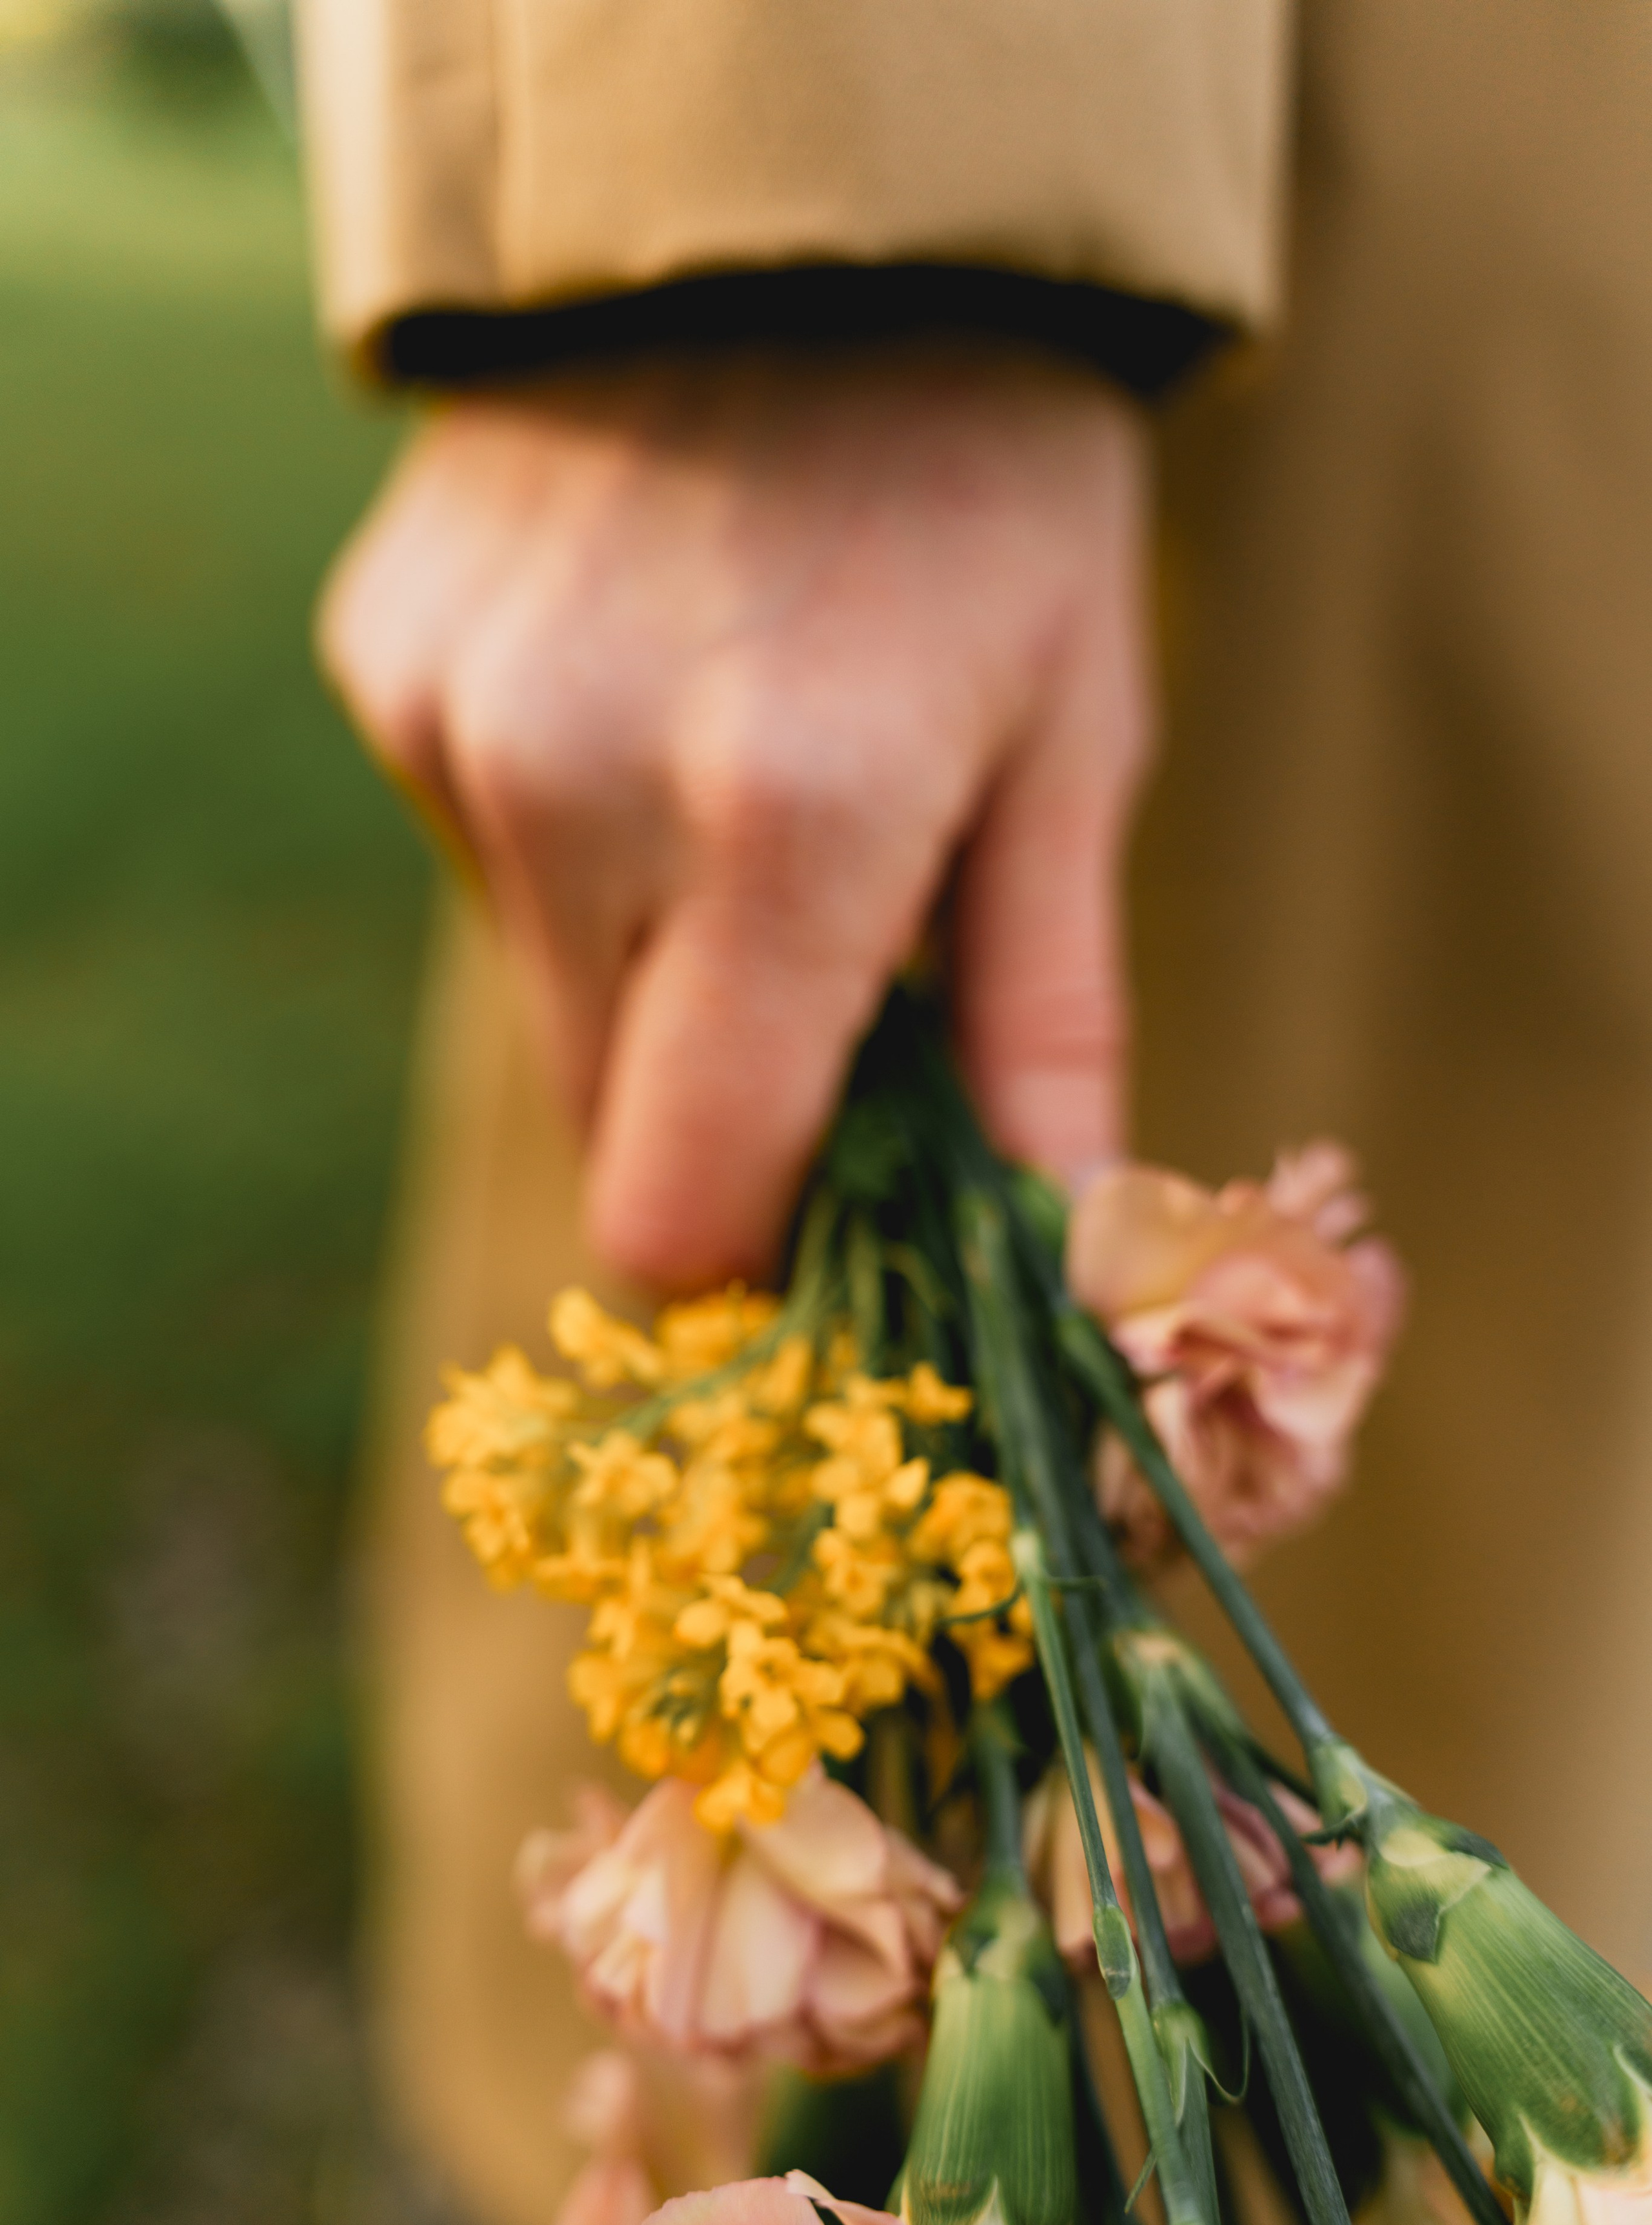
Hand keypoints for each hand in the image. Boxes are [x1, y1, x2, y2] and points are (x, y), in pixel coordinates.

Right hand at [319, 343, 1154, 1288]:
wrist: (792, 207)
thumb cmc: (989, 484)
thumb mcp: (1076, 734)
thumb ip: (1046, 1013)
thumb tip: (1053, 1249)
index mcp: (792, 819)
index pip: (686, 1200)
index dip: (755, 1257)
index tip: (831, 1225)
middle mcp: (580, 785)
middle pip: (609, 1127)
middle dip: (722, 1111)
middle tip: (832, 990)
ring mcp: (455, 721)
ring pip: (545, 1001)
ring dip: (652, 972)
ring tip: (748, 791)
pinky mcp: (385, 668)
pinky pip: (484, 861)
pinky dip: (576, 843)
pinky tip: (653, 698)